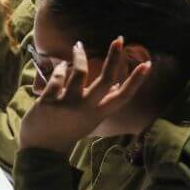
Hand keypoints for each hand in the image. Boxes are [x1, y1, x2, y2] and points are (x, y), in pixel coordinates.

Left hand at [19, 38, 151, 155]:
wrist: (42, 150)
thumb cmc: (67, 130)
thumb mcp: (89, 119)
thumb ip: (100, 103)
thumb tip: (114, 84)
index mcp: (98, 114)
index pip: (123, 97)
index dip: (136, 81)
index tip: (148, 65)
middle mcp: (86, 109)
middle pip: (106, 79)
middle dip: (114, 57)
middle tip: (119, 39)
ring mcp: (67, 105)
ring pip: (78, 72)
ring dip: (79, 55)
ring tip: (78, 46)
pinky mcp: (49, 102)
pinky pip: (57, 77)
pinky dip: (59, 69)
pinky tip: (60, 66)